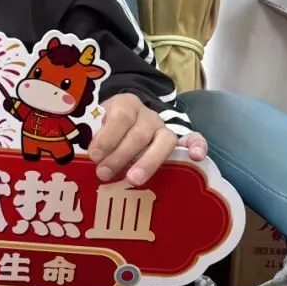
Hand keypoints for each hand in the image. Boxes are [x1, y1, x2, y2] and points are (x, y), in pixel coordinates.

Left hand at [87, 93, 207, 186]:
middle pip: (139, 133)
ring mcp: (165, 127)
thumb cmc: (111, 127)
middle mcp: (148, 115)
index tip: (93, 155)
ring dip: (148, 161)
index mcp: (126, 105)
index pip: (119, 117)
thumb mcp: (98, 124)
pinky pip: (194, 138)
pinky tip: (196, 158)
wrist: (130, 114)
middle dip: (120, 155)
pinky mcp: (180, 139)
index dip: (107, 136)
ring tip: (133, 180)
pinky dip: (198, 146)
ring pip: (164, 140)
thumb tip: (88, 158)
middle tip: (104, 174)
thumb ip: (96, 136)